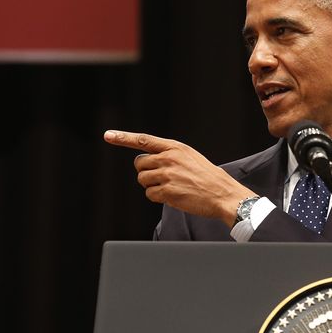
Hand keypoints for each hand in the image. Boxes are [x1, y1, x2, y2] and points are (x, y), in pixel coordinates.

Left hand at [104, 130, 254, 226]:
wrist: (222, 194)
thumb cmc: (207, 177)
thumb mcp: (189, 156)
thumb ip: (168, 154)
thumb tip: (147, 161)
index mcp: (174, 147)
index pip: (143, 140)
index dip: (123, 138)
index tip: (108, 135)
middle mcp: (169, 158)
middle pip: (139, 163)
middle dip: (146, 172)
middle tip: (162, 178)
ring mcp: (168, 175)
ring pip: (143, 179)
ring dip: (152, 185)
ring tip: (171, 187)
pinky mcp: (167, 191)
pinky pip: (149, 194)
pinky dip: (157, 197)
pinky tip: (172, 196)